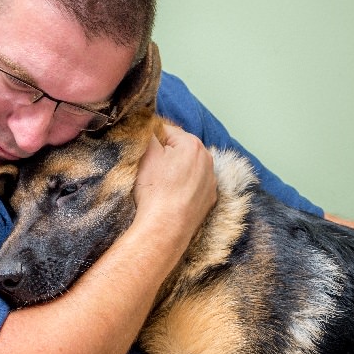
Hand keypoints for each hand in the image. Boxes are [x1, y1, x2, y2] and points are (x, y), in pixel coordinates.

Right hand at [133, 124, 216, 254]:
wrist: (165, 227)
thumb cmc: (155, 190)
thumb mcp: (146, 154)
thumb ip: (148, 133)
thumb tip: (148, 126)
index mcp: (192, 144)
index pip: (166, 131)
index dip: (151, 140)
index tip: (142, 153)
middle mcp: (207, 160)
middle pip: (180, 149)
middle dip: (165, 155)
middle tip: (150, 169)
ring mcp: (210, 181)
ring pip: (188, 167)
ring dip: (175, 171)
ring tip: (160, 184)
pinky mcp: (209, 199)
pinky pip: (193, 185)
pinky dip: (183, 187)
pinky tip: (170, 196)